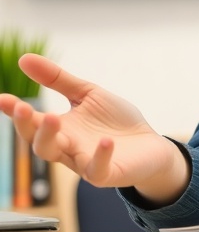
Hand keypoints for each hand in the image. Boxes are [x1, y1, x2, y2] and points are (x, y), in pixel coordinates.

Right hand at [0, 54, 189, 204]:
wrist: (151, 146)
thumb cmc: (115, 122)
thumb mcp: (87, 95)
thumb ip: (59, 80)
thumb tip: (24, 59)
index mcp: (61, 129)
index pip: (33, 121)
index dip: (17, 111)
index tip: (3, 98)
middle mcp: (67, 147)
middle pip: (39, 142)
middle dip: (28, 126)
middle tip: (24, 108)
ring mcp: (84, 162)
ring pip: (58, 156)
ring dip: (52, 138)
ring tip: (53, 118)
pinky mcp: (106, 173)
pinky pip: (98, 169)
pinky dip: (100, 156)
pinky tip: (105, 141)